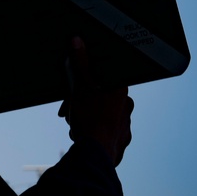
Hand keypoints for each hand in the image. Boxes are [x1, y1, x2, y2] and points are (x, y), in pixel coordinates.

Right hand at [58, 37, 133, 165]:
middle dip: (82, 104)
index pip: (102, 79)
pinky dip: (94, 133)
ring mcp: (126, 125)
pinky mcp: (121, 141)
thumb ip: (80, 63)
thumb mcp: (81, 87)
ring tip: (75, 127)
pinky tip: (84, 136)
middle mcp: (127, 107)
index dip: (84, 84)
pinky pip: (106, 133)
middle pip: (100, 98)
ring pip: (102, 116)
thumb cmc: (90, 118)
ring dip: (86, 119)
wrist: (97, 154)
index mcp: (120, 91)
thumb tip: (77, 41)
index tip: (72, 93)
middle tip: (69, 113)